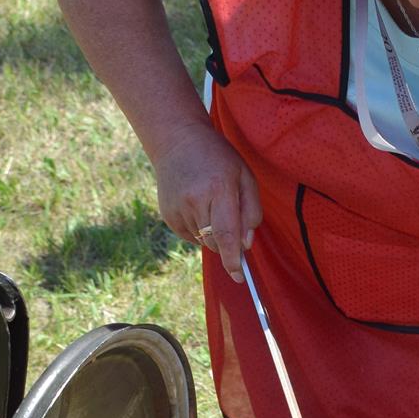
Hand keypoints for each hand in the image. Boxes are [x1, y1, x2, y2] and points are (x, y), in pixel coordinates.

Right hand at [152, 125, 261, 281]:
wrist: (177, 140)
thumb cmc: (219, 159)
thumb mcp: (245, 177)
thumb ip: (251, 211)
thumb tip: (245, 245)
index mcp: (219, 189)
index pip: (227, 234)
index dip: (233, 259)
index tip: (239, 277)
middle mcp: (195, 201)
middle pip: (216, 242)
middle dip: (228, 244)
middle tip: (230, 220)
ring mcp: (178, 208)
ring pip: (203, 241)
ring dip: (213, 233)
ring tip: (210, 203)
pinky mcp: (168, 214)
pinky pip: (190, 236)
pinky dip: (199, 229)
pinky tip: (198, 206)